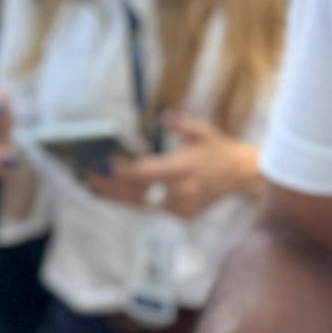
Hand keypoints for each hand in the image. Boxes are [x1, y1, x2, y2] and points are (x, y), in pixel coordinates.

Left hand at [89, 112, 258, 217]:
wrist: (241, 174)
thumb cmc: (218, 148)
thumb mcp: (201, 130)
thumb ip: (179, 124)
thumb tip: (162, 119)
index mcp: (183, 168)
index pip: (145, 172)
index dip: (123, 170)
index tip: (105, 164)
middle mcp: (181, 190)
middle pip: (137, 191)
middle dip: (111, 186)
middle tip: (89, 179)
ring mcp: (182, 205)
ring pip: (143, 203)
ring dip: (118, 196)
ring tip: (97, 189)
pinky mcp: (184, 214)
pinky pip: (155, 208)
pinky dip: (138, 200)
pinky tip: (121, 194)